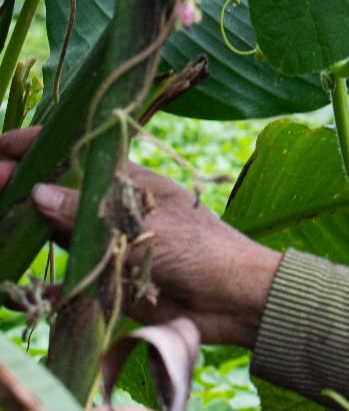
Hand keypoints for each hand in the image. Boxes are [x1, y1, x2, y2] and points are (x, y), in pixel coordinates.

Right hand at [0, 129, 279, 347]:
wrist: (231, 297)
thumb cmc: (199, 250)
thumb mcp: (141, 226)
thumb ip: (88, 213)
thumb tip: (37, 192)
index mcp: (130, 181)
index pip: (78, 154)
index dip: (38, 146)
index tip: (0, 146)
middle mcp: (116, 207)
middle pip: (59, 190)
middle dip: (21, 184)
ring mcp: (111, 242)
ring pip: (57, 229)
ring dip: (25, 227)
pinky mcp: (111, 279)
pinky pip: (69, 278)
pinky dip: (46, 282)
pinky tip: (22, 287)